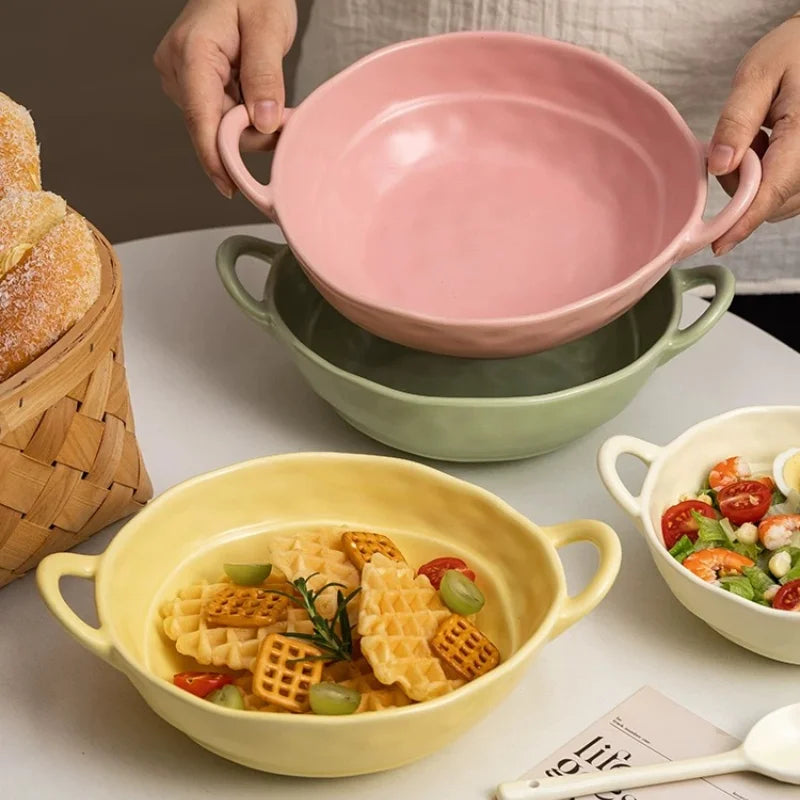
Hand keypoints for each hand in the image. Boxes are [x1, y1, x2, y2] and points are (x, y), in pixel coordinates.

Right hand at [154, 0, 296, 197]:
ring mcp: (183, 80)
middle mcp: (178, 69)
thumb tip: (264, 121)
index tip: (229, 186)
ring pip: (219, 126)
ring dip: (251, 124)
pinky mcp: (193, 86)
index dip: (215, 156)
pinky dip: (245, 117)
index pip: (199, 116)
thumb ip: (266, 75)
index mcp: (192, 51)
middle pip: (213, 127)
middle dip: (251, 133)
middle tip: (287, 119)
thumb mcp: (268, 26)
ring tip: (274, 99)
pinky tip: (260, 100)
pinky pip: (221, 117)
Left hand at [709, 14, 799, 254]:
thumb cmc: (793, 51)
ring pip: (781, 201)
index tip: (719, 244)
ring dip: (755, 185)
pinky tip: (767, 148)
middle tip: (733, 147)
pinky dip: (768, 181)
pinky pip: (789, 192)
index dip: (743, 221)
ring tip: (756, 139)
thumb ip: (737, 120)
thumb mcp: (758, 74)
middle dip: (742, 189)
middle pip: (775, 201)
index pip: (773, 191)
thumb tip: (720, 165)